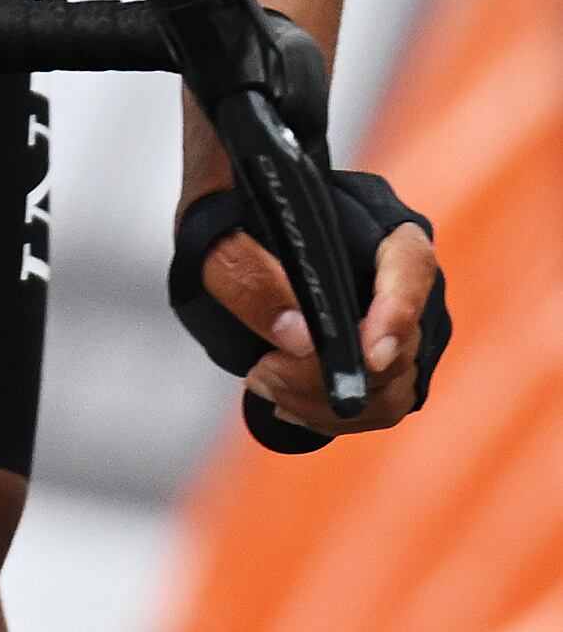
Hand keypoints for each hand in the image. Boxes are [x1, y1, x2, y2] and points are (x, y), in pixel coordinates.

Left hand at [200, 216, 438, 436]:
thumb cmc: (229, 216)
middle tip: (263, 371)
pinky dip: (332, 415)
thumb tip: (299, 339)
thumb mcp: (219, 230)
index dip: (399, 313)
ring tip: (263, 381)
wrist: (232, 230)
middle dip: (331, 374)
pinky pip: (377, 409)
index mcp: (373, 225)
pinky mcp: (381, 364)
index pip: (411, 264)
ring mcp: (396, 324)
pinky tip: (285, 400)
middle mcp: (398, 277)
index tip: (368, 355)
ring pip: (392, 389)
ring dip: (326, 403)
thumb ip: (248, 272)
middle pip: (400, 345)